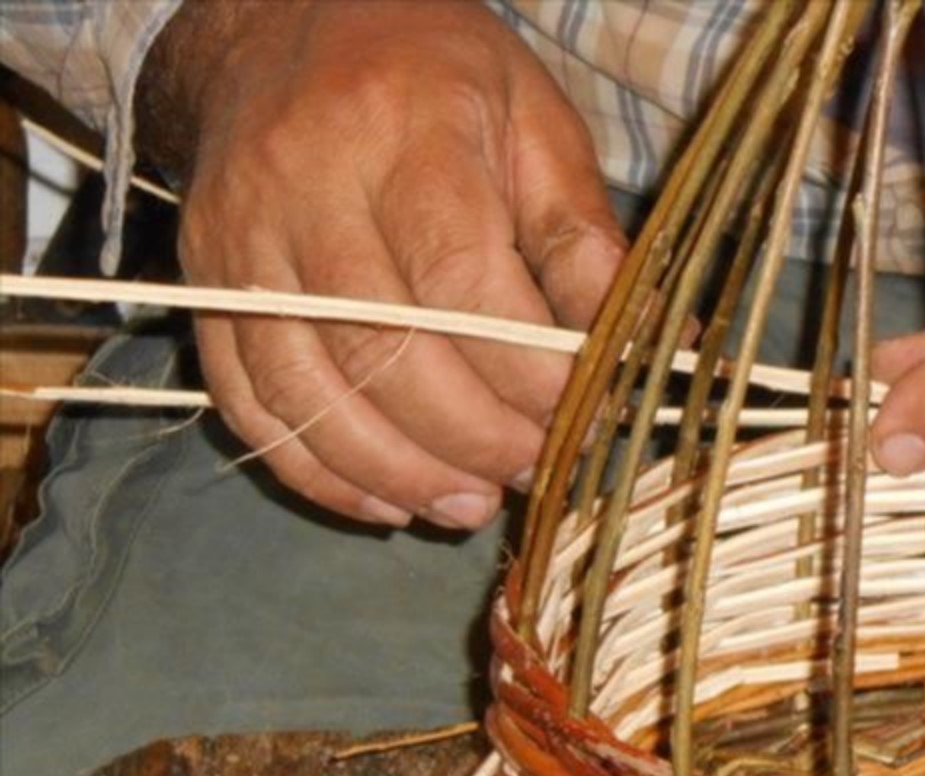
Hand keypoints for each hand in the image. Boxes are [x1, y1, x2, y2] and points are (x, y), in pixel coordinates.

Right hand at [139, 0, 625, 529]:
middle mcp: (305, 183)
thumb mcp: (535, 127)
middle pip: (383, 347)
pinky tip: (388, 501)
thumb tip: (649, 353)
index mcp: (404, 130)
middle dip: (469, 435)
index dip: (523, 372)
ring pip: (308, 389)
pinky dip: (317, 470)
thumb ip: (584, 244)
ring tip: (470, 508)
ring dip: (397, 471)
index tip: (575, 419)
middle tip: (528, 472)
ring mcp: (240, 240)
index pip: (460, 280)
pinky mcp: (205, 285)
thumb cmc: (436, 78)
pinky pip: (249, 401)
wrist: (289, 24)